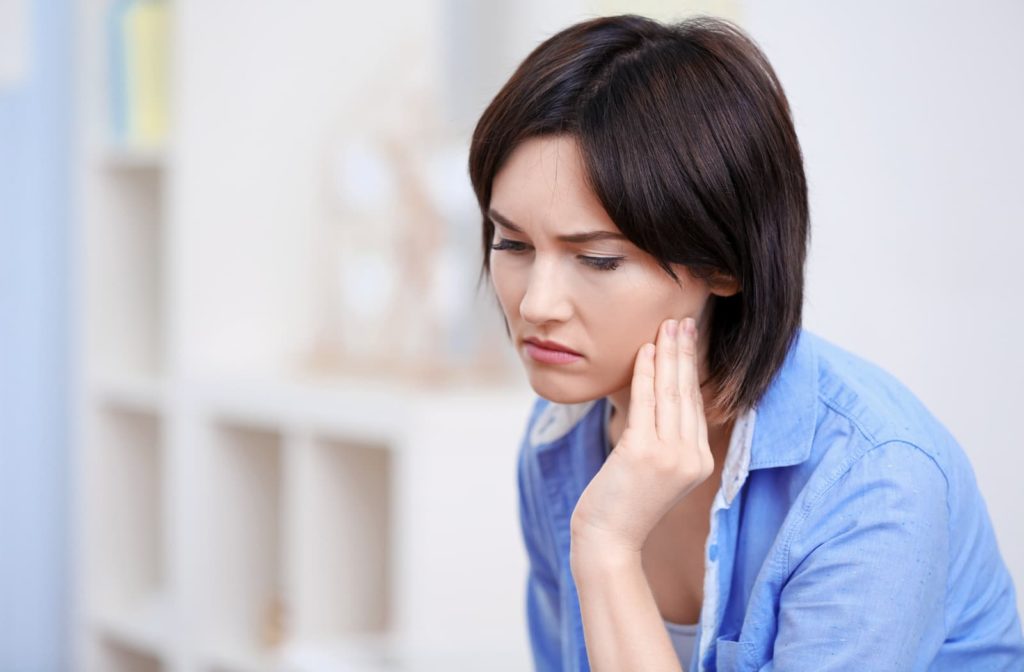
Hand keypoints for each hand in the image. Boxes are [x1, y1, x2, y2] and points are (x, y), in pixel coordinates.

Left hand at [569, 317, 712, 558]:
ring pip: (670, 393)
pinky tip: (646, 351)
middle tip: (681, 320)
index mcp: (699, 461)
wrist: (608, 539)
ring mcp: (670, 456)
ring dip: (668, 354)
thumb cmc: (623, 504)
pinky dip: (645, 373)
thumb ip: (664, 438)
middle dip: (684, 353)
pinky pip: (645, 403)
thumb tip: (658, 396)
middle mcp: (691, 457)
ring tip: (667, 326)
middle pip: (687, 393)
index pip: (695, 405)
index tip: (686, 339)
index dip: (690, 369)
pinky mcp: (644, 453)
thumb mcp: (654, 470)